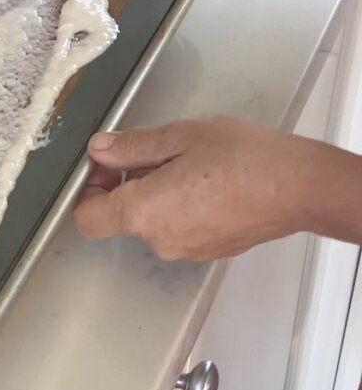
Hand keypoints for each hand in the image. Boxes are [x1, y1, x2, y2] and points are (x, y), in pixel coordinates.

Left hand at [72, 118, 356, 260]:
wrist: (301, 187)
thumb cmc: (241, 157)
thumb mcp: (179, 138)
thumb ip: (131, 147)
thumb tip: (98, 150)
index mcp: (143, 213)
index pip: (88, 219)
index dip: (89, 191)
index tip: (108, 166)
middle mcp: (159, 241)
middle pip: (122, 217)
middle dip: (128, 184)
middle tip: (157, 153)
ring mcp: (187, 251)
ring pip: (153, 222)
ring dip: (157, 194)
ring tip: (190, 164)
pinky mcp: (211, 251)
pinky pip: (179, 228)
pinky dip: (181, 207)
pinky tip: (208, 182)